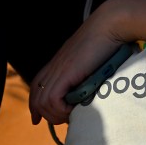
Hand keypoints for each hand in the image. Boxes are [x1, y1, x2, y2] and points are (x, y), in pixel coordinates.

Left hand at [29, 1, 128, 125]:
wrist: (111, 25)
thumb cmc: (110, 40)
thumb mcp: (94, 60)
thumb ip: (87, 73)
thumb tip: (91, 90)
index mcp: (59, 62)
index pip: (37, 85)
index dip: (34, 104)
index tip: (38, 119)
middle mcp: (55, 66)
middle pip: (36, 97)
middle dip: (46, 114)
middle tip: (63, 119)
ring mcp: (59, 68)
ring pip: (42, 101)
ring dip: (56, 115)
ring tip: (72, 115)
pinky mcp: (66, 71)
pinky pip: (52, 99)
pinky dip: (61, 110)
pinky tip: (74, 109)